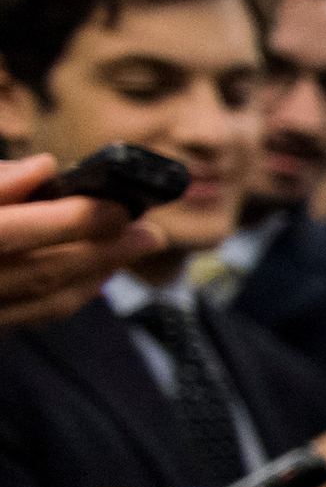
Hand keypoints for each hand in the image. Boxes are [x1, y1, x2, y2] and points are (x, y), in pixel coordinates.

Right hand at [0, 157, 165, 330]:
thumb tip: (45, 168)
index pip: (12, 230)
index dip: (72, 220)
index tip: (119, 208)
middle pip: (41, 271)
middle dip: (103, 251)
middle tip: (150, 234)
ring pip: (42, 301)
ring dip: (95, 274)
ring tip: (132, 249)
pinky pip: (31, 318)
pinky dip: (70, 295)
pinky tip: (97, 275)